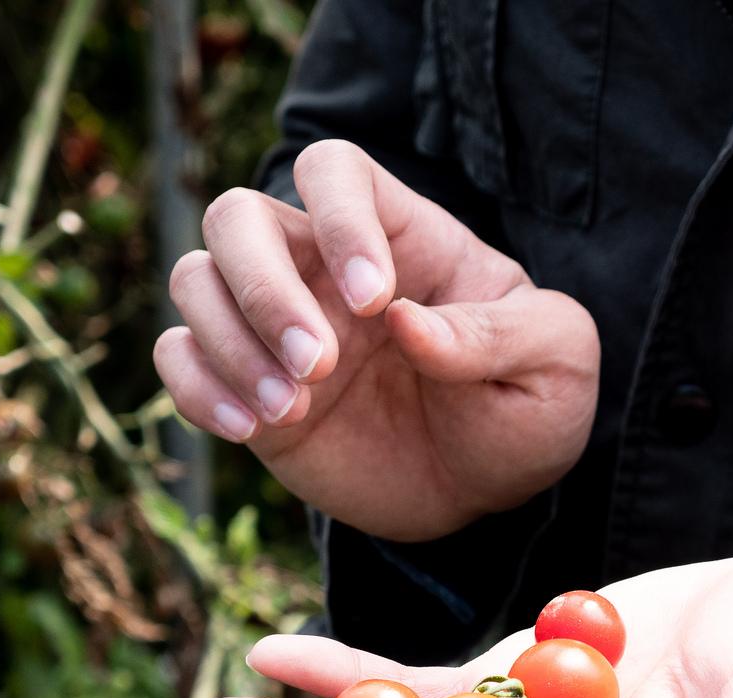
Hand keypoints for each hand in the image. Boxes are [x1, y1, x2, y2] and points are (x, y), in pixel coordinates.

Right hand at [153, 140, 599, 541]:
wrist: (489, 492)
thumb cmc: (525, 407)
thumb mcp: (554, 363)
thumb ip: (496, 336)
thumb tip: (407, 324)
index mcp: (400, 234)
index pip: (335, 171)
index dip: (339, 218)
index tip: (377, 302)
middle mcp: (322, 267)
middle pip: (236, 216)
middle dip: (262, 287)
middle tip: (317, 363)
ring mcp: (275, 326)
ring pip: (194, 281)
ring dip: (229, 342)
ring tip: (294, 409)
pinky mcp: (246, 388)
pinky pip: (178, 359)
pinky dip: (196, 387)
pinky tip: (251, 429)